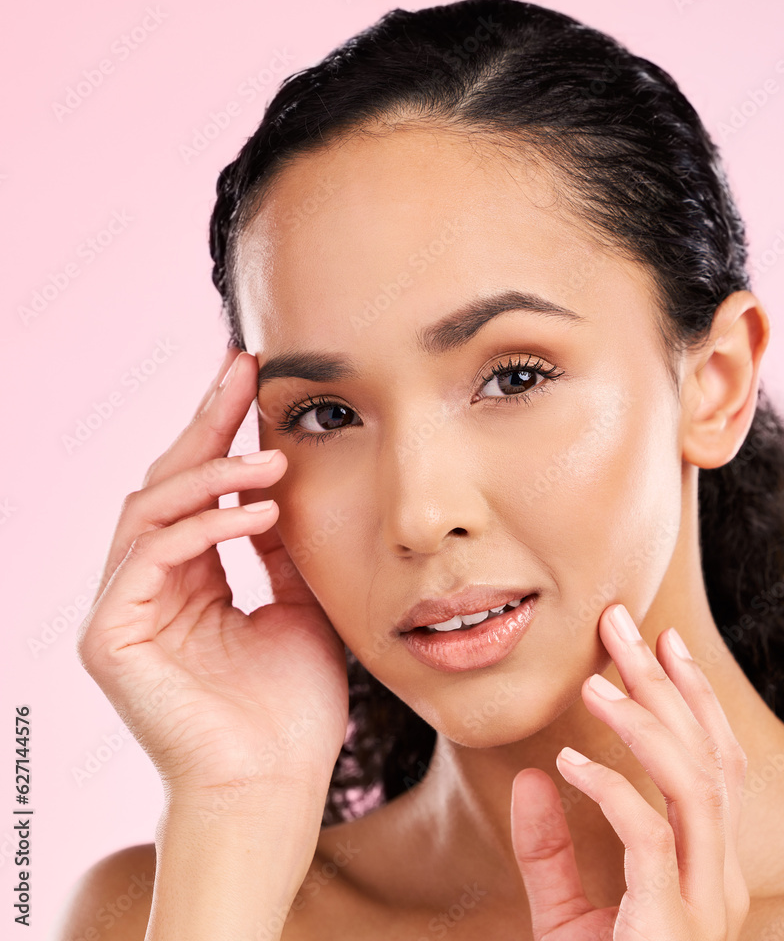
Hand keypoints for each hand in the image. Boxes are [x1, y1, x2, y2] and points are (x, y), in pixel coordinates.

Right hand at [76, 348, 348, 801]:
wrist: (276, 787)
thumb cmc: (291, 710)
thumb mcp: (297, 605)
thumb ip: (280, 546)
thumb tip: (281, 483)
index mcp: (187, 580)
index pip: (196, 490)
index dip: (222, 432)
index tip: (256, 379)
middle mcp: (146, 587)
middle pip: (163, 483)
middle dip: (206, 423)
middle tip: (243, 371)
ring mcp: (123, 611)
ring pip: (149, 510)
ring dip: (212, 474)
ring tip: (272, 458)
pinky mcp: (111, 637)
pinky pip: (152, 556)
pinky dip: (205, 525)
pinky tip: (259, 511)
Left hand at [510, 603, 749, 939]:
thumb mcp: (566, 916)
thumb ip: (551, 851)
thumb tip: (535, 778)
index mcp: (702, 868)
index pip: (712, 761)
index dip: (690, 697)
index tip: (658, 641)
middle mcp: (716, 878)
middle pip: (707, 757)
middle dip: (666, 683)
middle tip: (621, 624)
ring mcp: (702, 902)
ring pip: (695, 785)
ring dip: (646, 723)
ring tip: (596, 680)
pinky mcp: (672, 924)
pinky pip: (649, 836)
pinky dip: (612, 789)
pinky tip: (569, 765)